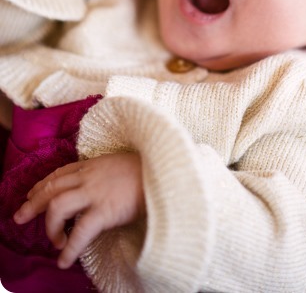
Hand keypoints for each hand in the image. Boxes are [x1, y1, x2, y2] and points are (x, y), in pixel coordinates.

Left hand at [13, 153, 144, 268]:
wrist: (168, 170)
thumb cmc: (151, 169)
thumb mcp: (123, 163)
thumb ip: (107, 172)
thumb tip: (102, 185)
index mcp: (94, 164)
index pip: (60, 173)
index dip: (43, 185)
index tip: (32, 194)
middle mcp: (89, 176)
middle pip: (51, 188)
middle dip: (32, 204)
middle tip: (19, 217)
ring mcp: (95, 192)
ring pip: (57, 206)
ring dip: (49, 226)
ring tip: (54, 241)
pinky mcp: (105, 210)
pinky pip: (79, 232)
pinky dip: (68, 248)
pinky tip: (64, 259)